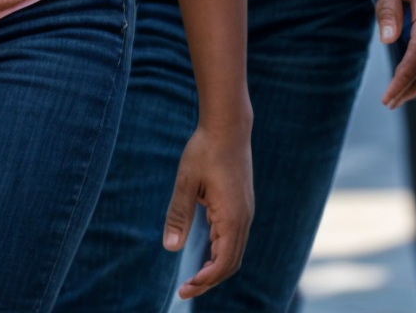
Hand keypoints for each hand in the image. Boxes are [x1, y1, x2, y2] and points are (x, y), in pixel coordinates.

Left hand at [163, 116, 252, 300]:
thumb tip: (170, 248)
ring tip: (194, 278)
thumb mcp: (186, 181)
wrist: (228, 126)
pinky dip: (221, 252)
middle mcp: (243, 218)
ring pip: (234, 251)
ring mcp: (245, 212)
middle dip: (209, 280)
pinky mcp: (242, 205)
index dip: (204, 281)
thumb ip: (179, 214)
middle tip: (184, 290)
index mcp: (232, 217)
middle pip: (231, 262)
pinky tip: (206, 253)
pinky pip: (234, 238)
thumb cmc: (205, 150)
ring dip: (216, 268)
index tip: (184, 289)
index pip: (223, 263)